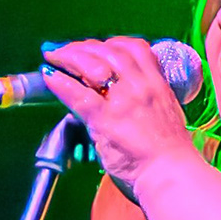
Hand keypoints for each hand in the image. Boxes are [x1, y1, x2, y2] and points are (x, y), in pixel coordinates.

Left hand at [41, 37, 199, 196]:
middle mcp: (141, 85)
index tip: (96, 47)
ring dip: (70, 56)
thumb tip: (125, 101)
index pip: (135, 48)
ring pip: (93, 63)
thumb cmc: (169, 156)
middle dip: (84, 47)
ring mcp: (123, 101)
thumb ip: (146, 102)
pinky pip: (78, 94)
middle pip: (110, 50)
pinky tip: (49, 76)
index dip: (111, 44)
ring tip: (54, 58)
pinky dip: (61, 82)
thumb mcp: (165, 116)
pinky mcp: (106, 120)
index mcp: (157, 84)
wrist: (170, 175)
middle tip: (66, 51)